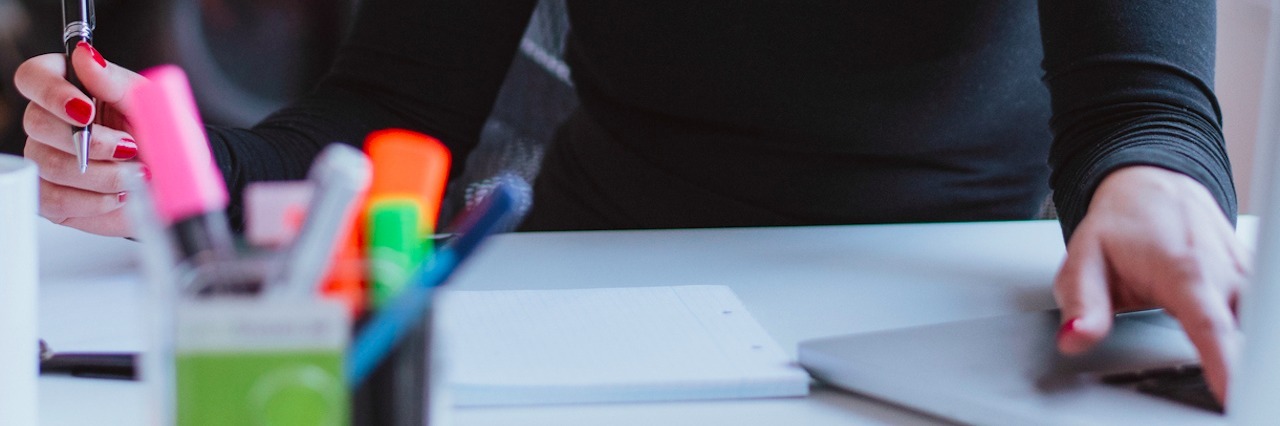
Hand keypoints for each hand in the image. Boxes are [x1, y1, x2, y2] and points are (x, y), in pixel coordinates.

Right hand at [15, 44, 146, 236]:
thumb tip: (85, 57)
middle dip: (90, 142)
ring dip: (101, 174)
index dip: (51, 93)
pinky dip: (93, 201)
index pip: (33, 77)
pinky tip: (120, 195)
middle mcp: (51, 120)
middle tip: (130, 147)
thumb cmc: (161, 135)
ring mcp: (46, 158)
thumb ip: (116, 81)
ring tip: (137, 173)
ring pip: (47, 164)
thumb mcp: (149, 102)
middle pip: (36, 123)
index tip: (85, 110)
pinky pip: (52, 200)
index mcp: (70, 86)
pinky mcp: (52, 195)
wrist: (177, 179)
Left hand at [1054, 165, 1247, 403]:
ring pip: (1260, 322)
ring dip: (1250, 351)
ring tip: (1241, 383)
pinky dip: (1252, 335)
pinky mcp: (1255, 278)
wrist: (1150, 183)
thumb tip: (1074, 338)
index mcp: (1184, 269)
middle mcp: (1224, 272)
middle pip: (1248, 332)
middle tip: (1237, 398)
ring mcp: (1246, 274)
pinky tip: (1241, 356)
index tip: (1232, 395)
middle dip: (1246, 366)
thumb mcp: (1084, 259)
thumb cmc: (1119, 223)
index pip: (1211, 326)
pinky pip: (1261, 312)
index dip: (1226, 364)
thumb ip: (1082, 304)